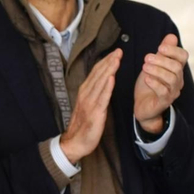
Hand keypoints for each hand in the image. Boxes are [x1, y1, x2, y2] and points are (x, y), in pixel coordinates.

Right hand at [57, 49, 121, 164]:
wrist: (74, 142)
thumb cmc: (83, 125)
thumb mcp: (88, 105)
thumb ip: (95, 93)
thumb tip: (104, 82)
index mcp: (85, 92)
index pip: (96, 73)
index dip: (105, 62)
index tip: (115, 53)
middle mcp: (86, 94)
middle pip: (98, 75)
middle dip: (109, 62)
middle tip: (119, 51)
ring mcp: (90, 103)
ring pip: (100, 83)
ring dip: (109, 70)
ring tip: (117, 59)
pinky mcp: (95, 113)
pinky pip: (102, 98)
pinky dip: (107, 87)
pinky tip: (112, 77)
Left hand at [134, 33, 186, 133]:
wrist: (143, 105)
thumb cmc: (150, 83)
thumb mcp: (154, 65)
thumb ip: (163, 52)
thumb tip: (171, 36)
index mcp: (176, 69)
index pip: (183, 56)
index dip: (173, 50)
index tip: (160, 48)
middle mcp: (177, 80)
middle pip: (176, 67)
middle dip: (161, 60)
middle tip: (146, 58)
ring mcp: (172, 91)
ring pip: (171, 78)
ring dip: (157, 70)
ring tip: (144, 67)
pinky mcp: (164, 101)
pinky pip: (163, 92)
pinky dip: (155, 83)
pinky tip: (146, 79)